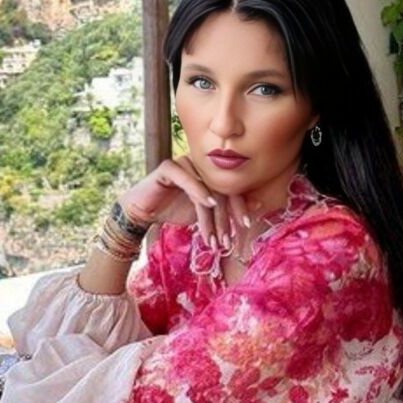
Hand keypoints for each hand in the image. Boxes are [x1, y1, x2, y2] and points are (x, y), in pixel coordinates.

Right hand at [120, 156, 251, 250]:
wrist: (144, 212)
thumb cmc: (174, 210)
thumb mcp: (205, 213)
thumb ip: (228, 207)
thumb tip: (259, 203)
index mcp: (210, 174)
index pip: (230, 188)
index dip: (240, 206)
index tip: (246, 226)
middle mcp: (199, 165)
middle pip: (221, 189)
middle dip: (226, 218)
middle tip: (228, 239)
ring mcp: (184, 163)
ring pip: (206, 188)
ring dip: (211, 217)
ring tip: (214, 238)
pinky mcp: (168, 167)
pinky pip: (186, 178)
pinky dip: (198, 192)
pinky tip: (207, 205)